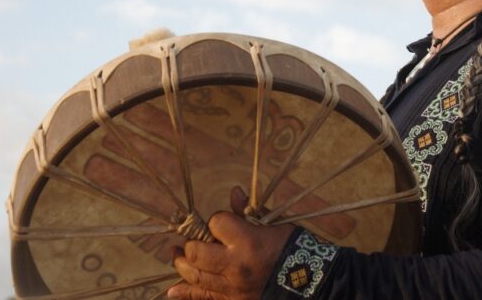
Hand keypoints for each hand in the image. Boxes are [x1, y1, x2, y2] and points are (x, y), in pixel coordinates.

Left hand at [168, 186, 294, 299]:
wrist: (308, 283)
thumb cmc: (292, 248)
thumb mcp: (274, 225)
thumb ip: (250, 211)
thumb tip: (234, 192)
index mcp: (247, 240)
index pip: (216, 223)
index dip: (217, 221)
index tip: (223, 223)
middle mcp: (234, 264)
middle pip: (196, 251)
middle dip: (192, 243)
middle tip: (193, 240)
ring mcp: (230, 286)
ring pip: (194, 275)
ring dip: (182, 263)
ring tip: (179, 256)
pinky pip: (202, 297)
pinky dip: (184, 293)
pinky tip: (173, 290)